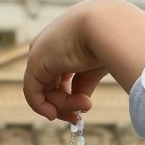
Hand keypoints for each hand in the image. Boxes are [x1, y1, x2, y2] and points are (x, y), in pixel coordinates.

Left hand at [24, 2, 107, 122]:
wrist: (108, 26)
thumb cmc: (112, 41)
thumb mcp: (97, 65)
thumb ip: (85, 84)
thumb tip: (82, 103)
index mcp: (68, 43)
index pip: (63, 76)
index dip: (72, 96)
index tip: (85, 108)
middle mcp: (51, 47)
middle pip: (52, 86)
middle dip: (65, 105)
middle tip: (78, 118)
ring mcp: (42, 53)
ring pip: (46, 92)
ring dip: (64, 105)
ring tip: (84, 104)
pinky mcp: (35, 62)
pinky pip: (32, 92)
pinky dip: (41, 107)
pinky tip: (54, 114)